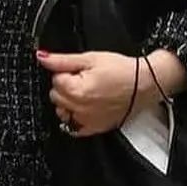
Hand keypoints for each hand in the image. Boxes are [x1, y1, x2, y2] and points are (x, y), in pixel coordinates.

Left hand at [36, 48, 186, 136]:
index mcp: (76, 90)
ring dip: (69, 102)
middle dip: (66, 86)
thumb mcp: (90, 58)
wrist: (145, 84)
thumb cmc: (121, 70)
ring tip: (88, 92)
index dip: (67, 72)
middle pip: (56, 95)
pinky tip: (87, 106)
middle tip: (86, 79)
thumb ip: (62, 60)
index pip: (55, 79)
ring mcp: (85, 121)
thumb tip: (41, 57)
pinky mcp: (93, 128)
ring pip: (61, 110)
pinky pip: (72, 126)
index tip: (81, 70)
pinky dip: (75, 116)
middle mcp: (79, 109)